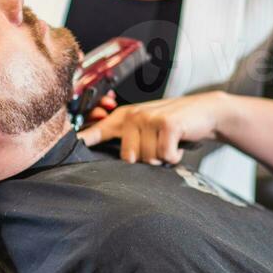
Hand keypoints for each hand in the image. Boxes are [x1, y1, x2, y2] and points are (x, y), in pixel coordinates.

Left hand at [77, 92, 228, 164]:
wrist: (204, 112)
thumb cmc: (172, 125)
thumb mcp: (146, 128)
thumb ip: (127, 140)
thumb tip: (115, 161)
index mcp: (123, 118)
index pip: (96, 131)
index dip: (82, 141)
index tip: (68, 146)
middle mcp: (132, 116)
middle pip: (128, 158)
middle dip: (146, 160)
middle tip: (159, 148)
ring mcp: (149, 118)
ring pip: (148, 159)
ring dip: (163, 158)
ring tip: (169, 144)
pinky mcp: (166, 124)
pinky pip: (164, 155)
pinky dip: (175, 157)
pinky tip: (178, 145)